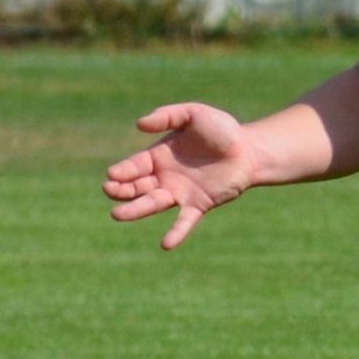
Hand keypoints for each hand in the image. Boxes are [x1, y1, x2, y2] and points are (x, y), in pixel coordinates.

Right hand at [104, 102, 259, 250]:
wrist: (250, 149)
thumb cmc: (221, 129)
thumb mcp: (193, 114)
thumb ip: (168, 115)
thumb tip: (139, 124)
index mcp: (158, 156)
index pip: (133, 166)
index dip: (122, 171)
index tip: (112, 174)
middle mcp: (164, 177)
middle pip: (136, 187)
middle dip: (121, 190)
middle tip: (109, 190)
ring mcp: (180, 193)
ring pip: (153, 204)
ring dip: (136, 210)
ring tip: (117, 215)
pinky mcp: (198, 204)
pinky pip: (185, 221)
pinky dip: (176, 232)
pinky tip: (166, 244)